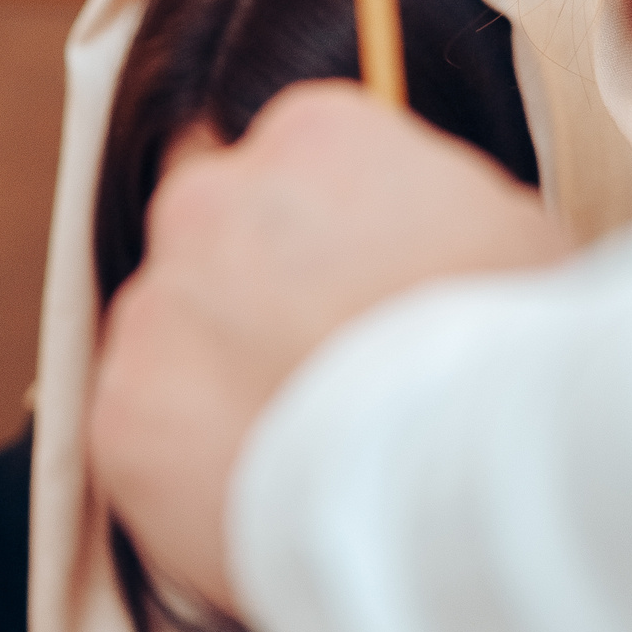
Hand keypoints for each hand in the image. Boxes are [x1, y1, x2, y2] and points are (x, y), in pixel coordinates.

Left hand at [88, 82, 567, 615]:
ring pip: (164, 341)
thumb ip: (415, 212)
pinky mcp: (119, 413)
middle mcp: (207, 204)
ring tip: (294, 448)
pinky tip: (255, 492)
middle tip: (307, 373)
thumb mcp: (505, 233)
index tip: (344, 294)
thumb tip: (398, 238)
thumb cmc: (512, 355)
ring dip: (210, 387)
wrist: (460, 474)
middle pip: (207, 245)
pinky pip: (140, 435)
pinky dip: (183, 468)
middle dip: (245, 303)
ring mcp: (152, 310)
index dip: (319, 241)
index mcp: (310, 138)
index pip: (285, 165)